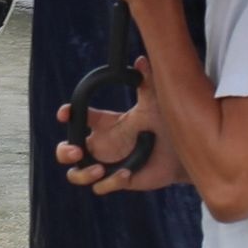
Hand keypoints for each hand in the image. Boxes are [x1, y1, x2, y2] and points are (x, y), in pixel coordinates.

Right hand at [57, 65, 180, 194]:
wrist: (182, 150)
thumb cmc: (165, 124)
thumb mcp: (153, 102)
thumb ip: (146, 81)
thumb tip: (141, 60)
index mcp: (104, 124)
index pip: (78, 118)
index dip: (67, 114)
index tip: (65, 112)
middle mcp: (101, 145)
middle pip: (66, 151)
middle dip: (64, 152)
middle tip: (76, 151)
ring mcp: (107, 164)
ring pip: (77, 174)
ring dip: (82, 173)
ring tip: (98, 170)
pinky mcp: (118, 181)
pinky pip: (102, 187)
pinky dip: (110, 182)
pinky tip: (126, 174)